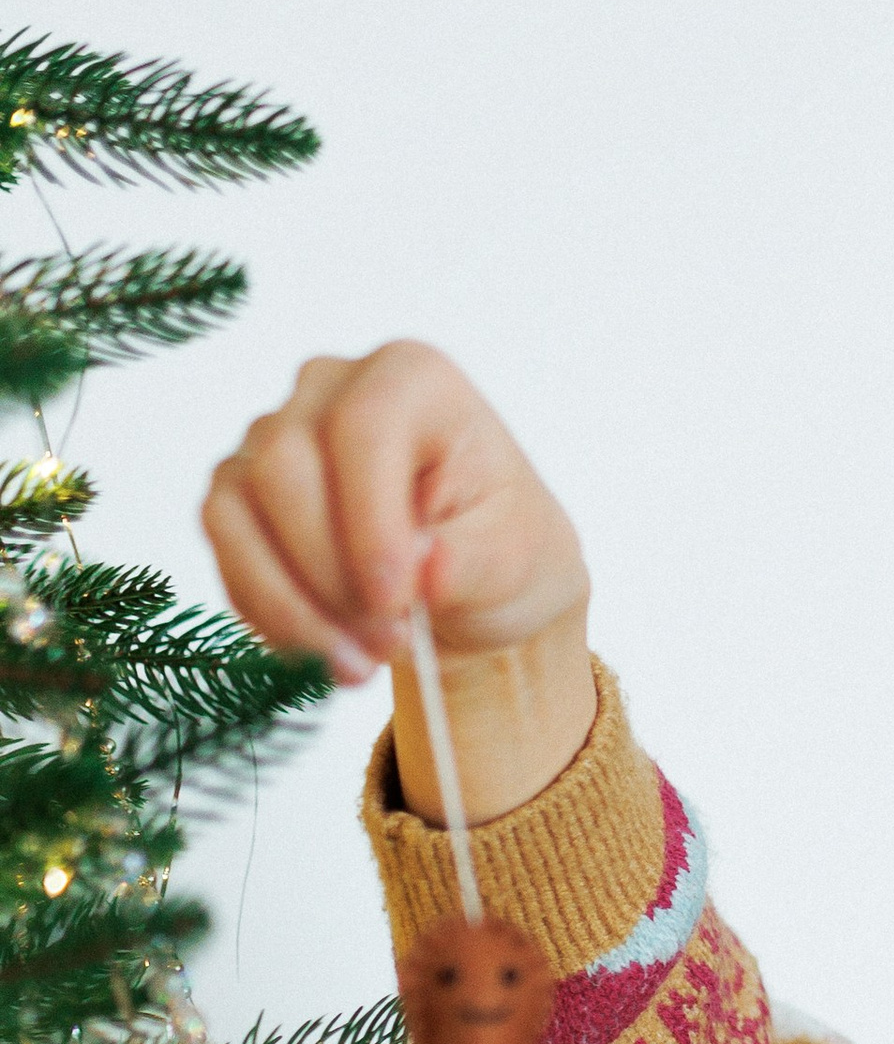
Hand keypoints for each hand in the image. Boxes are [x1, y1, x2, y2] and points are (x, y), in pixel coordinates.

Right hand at [203, 345, 593, 823]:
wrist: (472, 580)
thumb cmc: (501, 546)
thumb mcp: (517, 557)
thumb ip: (472, 561)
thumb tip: (427, 571)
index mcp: (411, 377)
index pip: (363, 430)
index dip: (369, 523)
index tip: (397, 604)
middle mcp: (327, 388)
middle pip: (284, 469)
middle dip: (331, 576)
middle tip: (388, 645)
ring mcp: (270, 436)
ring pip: (237, 512)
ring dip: (293, 606)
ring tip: (358, 666)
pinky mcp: (238, 493)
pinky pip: (225, 551)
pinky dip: (268, 614)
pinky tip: (320, 654)